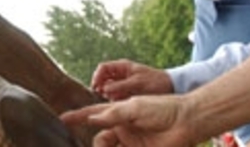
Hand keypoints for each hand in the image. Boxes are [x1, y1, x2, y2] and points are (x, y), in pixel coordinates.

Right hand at [60, 95, 196, 146]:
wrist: (187, 122)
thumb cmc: (162, 108)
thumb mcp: (135, 107)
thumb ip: (113, 114)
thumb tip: (91, 119)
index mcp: (119, 112)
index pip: (94, 114)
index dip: (78, 117)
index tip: (62, 119)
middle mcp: (122, 128)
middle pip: (101, 138)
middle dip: (98, 144)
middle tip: (103, 144)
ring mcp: (131, 142)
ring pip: (110, 146)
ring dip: (105, 146)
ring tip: (108, 145)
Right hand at [91, 59, 172, 100]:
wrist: (171, 87)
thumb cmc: (156, 81)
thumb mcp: (138, 83)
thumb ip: (121, 85)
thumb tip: (105, 89)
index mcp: (123, 66)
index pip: (103, 68)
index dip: (97, 76)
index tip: (96, 87)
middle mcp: (121, 74)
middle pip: (103, 78)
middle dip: (101, 86)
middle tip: (101, 95)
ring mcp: (124, 83)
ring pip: (108, 87)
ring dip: (107, 93)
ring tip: (110, 99)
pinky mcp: (128, 92)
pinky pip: (116, 95)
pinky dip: (115, 99)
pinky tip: (117, 103)